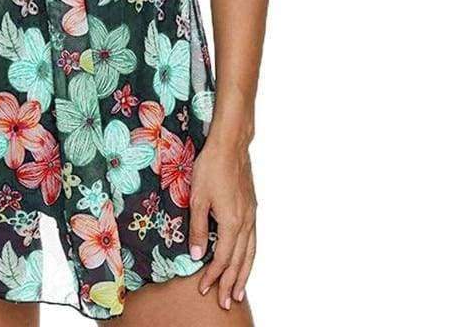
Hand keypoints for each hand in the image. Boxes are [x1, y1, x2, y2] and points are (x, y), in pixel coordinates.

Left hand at [188, 141, 256, 308]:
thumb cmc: (210, 168)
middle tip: (226, 303)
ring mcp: (251, 215)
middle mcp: (245, 223)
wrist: (230, 146)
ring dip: (244, 274)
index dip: (213, 276)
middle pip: (239, 261)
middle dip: (232, 283)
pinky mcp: (252, 208)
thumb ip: (197, 228)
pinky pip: (253, 240)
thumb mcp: (197, 198)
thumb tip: (196, 254)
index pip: (222, 258)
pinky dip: (250, 256)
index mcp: (231, 222)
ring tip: (240, 292)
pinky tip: (246, 260)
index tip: (204, 289)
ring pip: (250, 253)